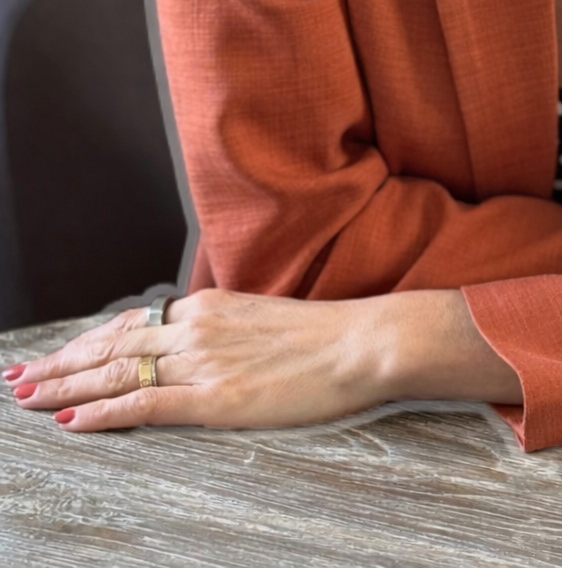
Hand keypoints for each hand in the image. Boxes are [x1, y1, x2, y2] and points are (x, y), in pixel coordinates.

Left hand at [4, 289, 391, 432]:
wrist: (359, 343)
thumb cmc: (322, 336)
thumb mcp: (262, 319)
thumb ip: (222, 330)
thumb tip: (193, 344)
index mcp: (208, 306)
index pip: (131, 325)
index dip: (87, 342)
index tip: (56, 354)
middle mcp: (196, 328)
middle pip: (111, 347)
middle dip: (60, 364)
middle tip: (19, 377)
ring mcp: (203, 363)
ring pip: (117, 375)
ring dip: (66, 388)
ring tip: (27, 398)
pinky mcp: (216, 398)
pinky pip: (146, 406)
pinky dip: (104, 415)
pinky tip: (75, 421)